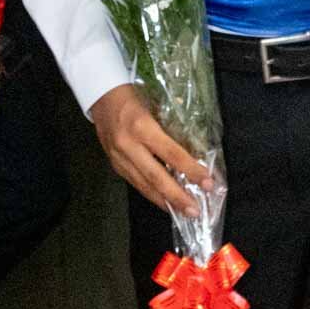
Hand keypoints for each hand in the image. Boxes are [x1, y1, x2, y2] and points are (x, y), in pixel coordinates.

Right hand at [91, 83, 213, 215]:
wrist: (101, 96)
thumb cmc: (135, 98)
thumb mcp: (156, 107)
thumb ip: (171, 131)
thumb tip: (195, 154)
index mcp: (142, 127)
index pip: (171, 153)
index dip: (191, 170)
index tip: (208, 183)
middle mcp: (129, 145)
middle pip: (156, 177)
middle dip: (177, 196)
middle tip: (195, 211)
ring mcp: (118, 158)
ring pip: (144, 185)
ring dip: (165, 201)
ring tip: (183, 212)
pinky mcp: (114, 164)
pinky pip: (136, 183)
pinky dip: (152, 195)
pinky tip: (164, 202)